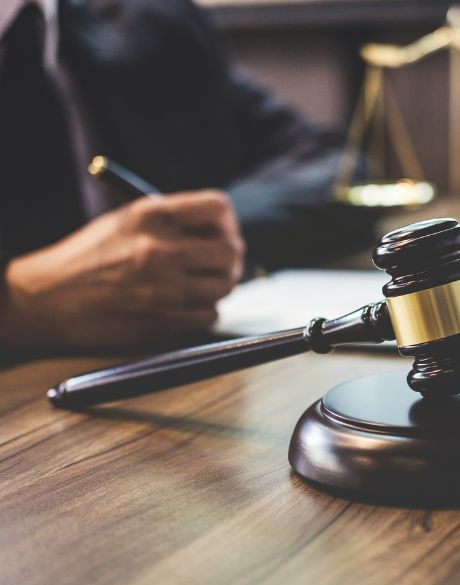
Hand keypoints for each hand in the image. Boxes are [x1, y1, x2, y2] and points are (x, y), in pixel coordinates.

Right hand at [0, 190, 244, 346]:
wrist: (47, 298)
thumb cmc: (88, 256)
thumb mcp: (127, 221)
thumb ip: (173, 220)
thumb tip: (220, 229)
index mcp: (151, 216)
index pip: (218, 207)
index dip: (226, 221)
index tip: (220, 231)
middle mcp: (160, 249)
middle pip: (231, 250)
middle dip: (229, 257)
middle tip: (218, 262)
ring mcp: (162, 287)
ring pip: (225, 285)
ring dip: (218, 285)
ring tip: (198, 283)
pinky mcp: (161, 319)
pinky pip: (209, 314)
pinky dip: (204, 311)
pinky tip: (184, 304)